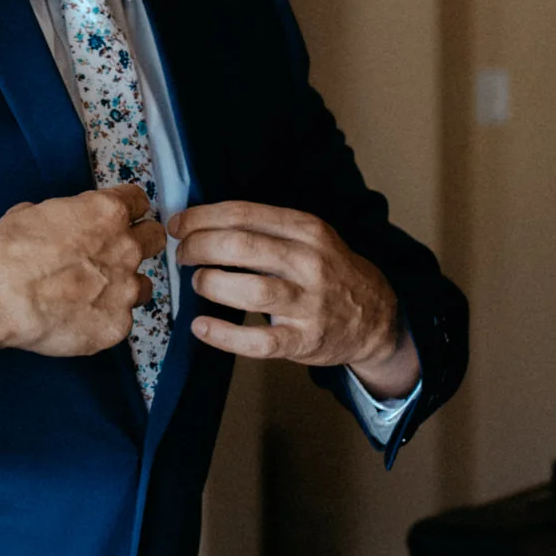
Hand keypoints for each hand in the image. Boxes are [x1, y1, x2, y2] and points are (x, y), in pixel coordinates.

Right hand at [0, 184, 165, 356]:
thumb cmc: (10, 250)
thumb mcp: (34, 211)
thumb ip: (67, 215)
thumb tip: (65, 223)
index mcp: (108, 213)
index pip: (140, 202)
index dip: (127, 211)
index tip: (118, 220)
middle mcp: (127, 248)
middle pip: (154, 239)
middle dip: (138, 244)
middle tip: (112, 256)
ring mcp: (125, 290)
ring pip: (144, 285)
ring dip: (125, 287)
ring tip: (93, 294)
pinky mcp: (117, 325)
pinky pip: (121, 320)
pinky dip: (103, 319)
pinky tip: (78, 319)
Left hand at [167, 201, 419, 395]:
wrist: (376, 317)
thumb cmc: (330, 272)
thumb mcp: (311, 237)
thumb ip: (267, 228)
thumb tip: (204, 222)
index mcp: (307, 230)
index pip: (245, 215)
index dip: (203, 217)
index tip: (179, 224)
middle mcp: (309, 263)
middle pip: (241, 247)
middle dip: (199, 247)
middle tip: (183, 254)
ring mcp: (308, 304)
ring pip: (250, 290)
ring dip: (211, 283)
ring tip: (198, 282)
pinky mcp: (304, 340)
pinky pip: (258, 341)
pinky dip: (224, 335)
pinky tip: (201, 326)